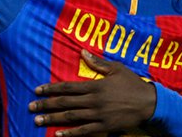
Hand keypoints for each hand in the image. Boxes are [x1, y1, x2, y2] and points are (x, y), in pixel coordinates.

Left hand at [29, 49, 155, 135]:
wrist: (151, 103)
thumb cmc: (133, 84)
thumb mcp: (117, 69)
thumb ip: (98, 62)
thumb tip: (83, 52)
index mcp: (94, 86)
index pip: (67, 87)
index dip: (50, 88)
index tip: (36, 90)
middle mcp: (93, 100)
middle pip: (64, 102)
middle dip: (46, 104)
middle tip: (30, 107)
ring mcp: (98, 115)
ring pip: (71, 117)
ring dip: (53, 119)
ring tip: (38, 120)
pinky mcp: (105, 126)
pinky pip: (85, 131)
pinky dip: (70, 134)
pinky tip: (58, 134)